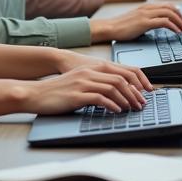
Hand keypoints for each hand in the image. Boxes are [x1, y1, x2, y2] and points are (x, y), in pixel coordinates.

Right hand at [20, 62, 152, 115]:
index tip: (145, 93)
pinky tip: (117, 111)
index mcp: (92, 69)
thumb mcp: (79, 83)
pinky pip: (100, 98)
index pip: (121, 71)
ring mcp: (83, 83)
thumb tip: (114, 95)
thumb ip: (96, 84)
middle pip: (120, 79)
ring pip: (113, 88)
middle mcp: (90, 73)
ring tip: (132, 109)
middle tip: (141, 104)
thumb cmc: (58, 91)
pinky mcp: (77, 95)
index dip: (136, 81)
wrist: (37, 93)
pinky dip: (112, 104)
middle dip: (134, 93)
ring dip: (126, 99)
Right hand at [90, 3, 181, 42]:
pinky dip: (173, 26)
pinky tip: (176, 32)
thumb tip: (161, 23)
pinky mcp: (144, 22)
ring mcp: (146, 14)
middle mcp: (148, 8)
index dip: (178, 12)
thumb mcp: (138, 20)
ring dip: (180, 21)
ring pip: (170, 13)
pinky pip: (164, 21)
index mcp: (146, 6)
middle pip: (171, 7)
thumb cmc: (121, 26)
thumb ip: (149, 19)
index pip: (167, 5)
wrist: (109, 27)